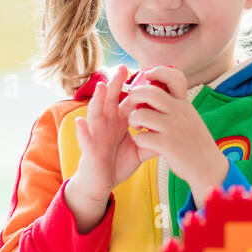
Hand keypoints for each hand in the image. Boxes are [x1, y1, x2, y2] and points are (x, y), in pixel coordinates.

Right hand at [71, 63, 155, 199]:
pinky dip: (82, 131)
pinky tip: (80, 122)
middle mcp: (106, 124)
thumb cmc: (117, 164)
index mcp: (119, 122)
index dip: (136, 91)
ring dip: (97, 100)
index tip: (146, 77)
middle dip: (115, 85)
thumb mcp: (139, 151)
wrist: (101, 183)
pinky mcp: (89, 149)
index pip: (127, 102)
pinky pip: (84, 139)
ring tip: (100, 87)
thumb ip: (152, 141)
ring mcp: (96, 134)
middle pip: (111, 101)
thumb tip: (171, 133)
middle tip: (123, 68)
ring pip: (96, 114)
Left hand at [118, 65, 227, 198]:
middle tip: (131, 104)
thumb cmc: (194, 142)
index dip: (158, 71)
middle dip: (134, 95)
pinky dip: (139, 140)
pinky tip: (144, 142)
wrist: (209, 166)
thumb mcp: (189, 118)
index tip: (147, 75)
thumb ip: (175, 106)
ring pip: (141, 114)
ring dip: (133, 119)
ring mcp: (173, 128)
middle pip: (150, 93)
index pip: (174, 77)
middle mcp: (180, 112)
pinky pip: (142, 137)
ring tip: (137, 126)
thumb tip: (153, 94)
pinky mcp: (167, 145)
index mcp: (184, 104)